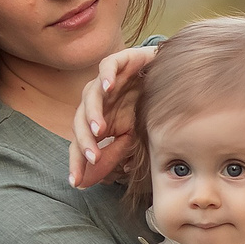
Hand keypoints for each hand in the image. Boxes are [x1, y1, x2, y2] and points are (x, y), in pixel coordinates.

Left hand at [68, 42, 158, 188]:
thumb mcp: (131, 137)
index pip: (81, 143)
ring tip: (98, 130)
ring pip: (90, 96)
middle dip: (85, 141)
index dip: (77, 162)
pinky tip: (109, 86)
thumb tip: (92, 182)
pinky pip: (107, 66)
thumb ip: (112, 156)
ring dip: (93, 114)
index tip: (76, 183)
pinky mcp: (118, 61)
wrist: (169, 76)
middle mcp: (97, 102)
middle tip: (93, 158)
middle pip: (80, 122)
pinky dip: (106, 75)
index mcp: (97, 121)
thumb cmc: (149, 107)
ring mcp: (105, 81)